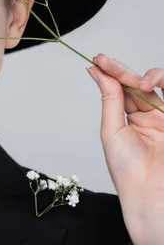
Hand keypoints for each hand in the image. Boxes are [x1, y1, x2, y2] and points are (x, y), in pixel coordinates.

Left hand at [88, 54, 163, 244]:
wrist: (150, 193)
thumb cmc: (127, 169)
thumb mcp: (111, 130)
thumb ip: (110, 99)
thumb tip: (97, 73)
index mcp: (129, 119)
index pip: (119, 89)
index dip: (109, 73)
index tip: (96, 60)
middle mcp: (148, 116)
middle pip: (135, 84)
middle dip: (120, 70)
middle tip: (103, 59)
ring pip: (156, 86)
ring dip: (145, 76)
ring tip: (136, 82)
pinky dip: (161, 82)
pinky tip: (145, 82)